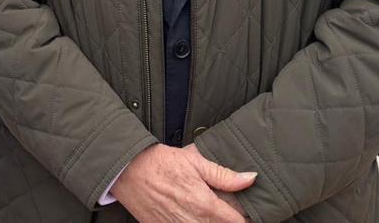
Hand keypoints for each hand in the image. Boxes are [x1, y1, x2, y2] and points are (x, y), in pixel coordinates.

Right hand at [110, 143, 254, 221]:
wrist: (127, 171)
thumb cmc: (160, 163)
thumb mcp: (194, 161)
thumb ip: (224, 175)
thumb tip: (251, 179)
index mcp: (205, 205)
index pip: (238, 222)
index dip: (246, 217)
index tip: (246, 210)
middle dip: (227, 219)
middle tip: (225, 208)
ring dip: (210, 221)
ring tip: (205, 209)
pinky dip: (192, 222)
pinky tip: (189, 213)